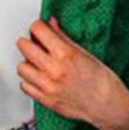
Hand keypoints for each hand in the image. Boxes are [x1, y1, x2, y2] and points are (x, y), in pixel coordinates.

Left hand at [14, 15, 128, 129]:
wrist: (107, 105)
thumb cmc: (101, 80)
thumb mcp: (84, 53)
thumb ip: (62, 37)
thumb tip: (50, 24)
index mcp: (65, 54)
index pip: (37, 30)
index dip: (37, 27)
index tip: (39, 29)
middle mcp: (54, 70)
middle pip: (23, 46)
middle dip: (29, 42)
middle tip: (35, 44)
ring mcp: (48, 86)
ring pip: (21, 67)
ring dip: (28, 63)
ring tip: (38, 64)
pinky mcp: (45, 100)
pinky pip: (24, 86)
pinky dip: (29, 81)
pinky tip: (38, 78)